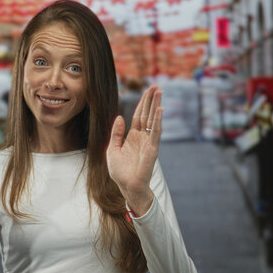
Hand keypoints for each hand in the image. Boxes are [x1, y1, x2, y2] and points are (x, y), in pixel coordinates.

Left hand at [106, 85, 162, 214]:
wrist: (126, 186)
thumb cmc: (120, 171)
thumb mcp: (113, 149)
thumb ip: (116, 133)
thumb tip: (120, 117)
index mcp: (132, 136)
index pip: (138, 115)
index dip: (142, 103)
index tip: (148, 90)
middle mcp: (142, 137)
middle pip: (147, 114)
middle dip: (151, 100)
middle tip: (156, 86)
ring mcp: (148, 142)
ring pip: (153, 120)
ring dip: (156, 106)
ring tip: (160, 92)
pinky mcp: (152, 149)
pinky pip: (156, 132)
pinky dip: (158, 121)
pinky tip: (159, 110)